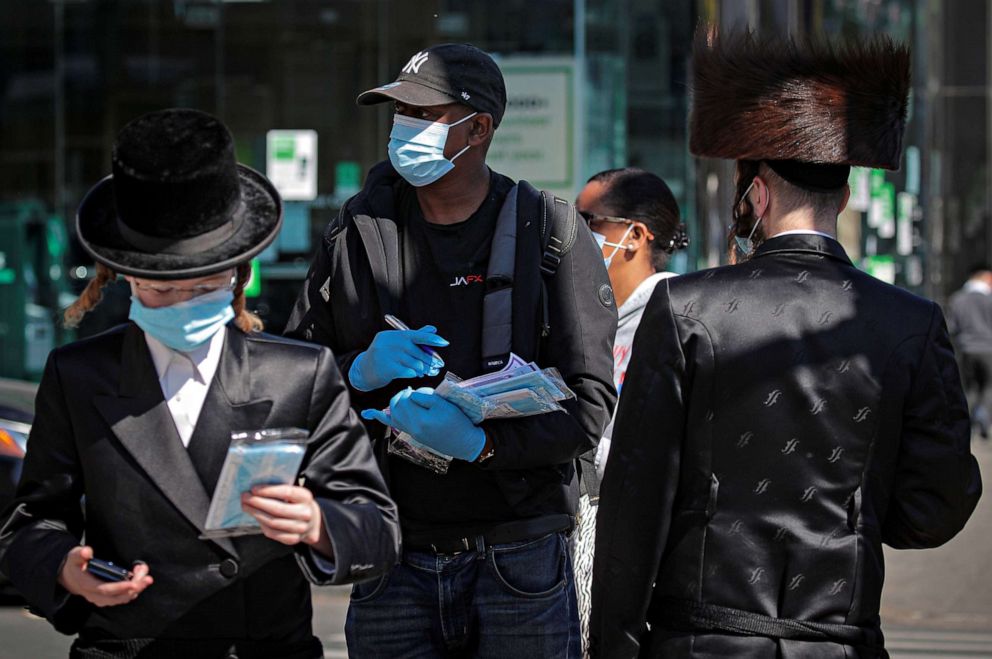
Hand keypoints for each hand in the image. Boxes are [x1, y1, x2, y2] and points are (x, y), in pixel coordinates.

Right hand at [57, 546, 152, 606]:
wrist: (72, 578)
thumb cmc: (76, 564)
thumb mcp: (75, 556)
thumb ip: (80, 553)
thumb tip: (87, 552)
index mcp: (87, 585)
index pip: (105, 589)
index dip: (120, 587)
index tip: (133, 583)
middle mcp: (94, 595)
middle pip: (117, 597)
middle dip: (134, 588)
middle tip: (148, 579)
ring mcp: (101, 599)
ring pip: (122, 599)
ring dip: (136, 589)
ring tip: (147, 577)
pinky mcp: (107, 599)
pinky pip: (122, 598)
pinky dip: (133, 590)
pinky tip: (141, 580)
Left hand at [241, 484, 330, 555]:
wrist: (312, 522)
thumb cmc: (297, 503)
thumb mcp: (295, 493)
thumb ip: (280, 490)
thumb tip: (255, 489)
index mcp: (306, 497)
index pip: (286, 492)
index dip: (268, 491)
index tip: (254, 489)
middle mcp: (305, 513)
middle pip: (278, 509)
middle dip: (258, 503)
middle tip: (245, 497)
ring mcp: (300, 528)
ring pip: (273, 522)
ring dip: (256, 514)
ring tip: (246, 506)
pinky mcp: (293, 539)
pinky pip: (273, 533)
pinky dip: (261, 525)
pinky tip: (256, 517)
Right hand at [348, 326, 447, 390]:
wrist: (364, 371)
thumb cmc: (385, 356)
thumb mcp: (397, 343)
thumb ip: (414, 336)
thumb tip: (433, 329)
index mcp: (395, 335)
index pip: (417, 335)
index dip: (432, 339)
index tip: (445, 342)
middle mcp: (391, 342)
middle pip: (418, 352)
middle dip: (429, 360)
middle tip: (437, 366)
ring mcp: (388, 355)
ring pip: (415, 364)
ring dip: (422, 369)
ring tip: (424, 372)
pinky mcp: (387, 368)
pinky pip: (408, 372)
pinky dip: (414, 374)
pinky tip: (415, 375)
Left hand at [362, 387, 485, 461]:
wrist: (463, 442)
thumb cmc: (458, 422)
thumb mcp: (445, 406)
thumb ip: (427, 397)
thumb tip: (412, 394)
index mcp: (422, 420)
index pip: (409, 398)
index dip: (415, 392)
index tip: (425, 394)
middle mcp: (412, 427)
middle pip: (398, 405)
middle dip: (404, 396)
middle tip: (414, 393)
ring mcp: (410, 431)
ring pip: (393, 412)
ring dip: (397, 402)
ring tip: (405, 397)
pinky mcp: (411, 433)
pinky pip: (391, 423)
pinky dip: (379, 416)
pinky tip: (367, 412)